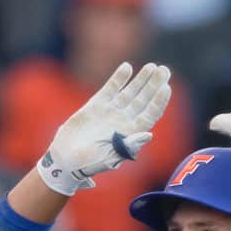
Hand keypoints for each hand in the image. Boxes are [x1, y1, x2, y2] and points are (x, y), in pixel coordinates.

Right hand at [37, 62, 171, 196]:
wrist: (65, 158)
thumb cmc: (89, 163)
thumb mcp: (111, 157)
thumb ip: (129, 146)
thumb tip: (149, 134)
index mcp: (131, 134)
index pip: (150, 114)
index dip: (159, 101)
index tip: (166, 87)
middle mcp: (124, 121)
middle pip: (144, 100)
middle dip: (154, 85)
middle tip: (164, 70)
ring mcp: (111, 112)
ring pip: (130, 92)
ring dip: (141, 79)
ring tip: (152, 67)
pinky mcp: (96, 105)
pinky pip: (111, 89)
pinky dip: (118, 78)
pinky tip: (127, 68)